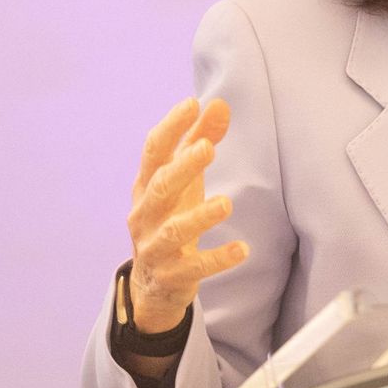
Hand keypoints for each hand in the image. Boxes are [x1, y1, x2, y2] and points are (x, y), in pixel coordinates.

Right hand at [125, 97, 246, 332]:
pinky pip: (194, 267)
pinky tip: (242, 250)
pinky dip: (217, 258)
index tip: (191, 104)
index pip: (154, 152)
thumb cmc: (170, 216)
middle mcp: (145, 215)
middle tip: (208, 148)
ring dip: (199, 217)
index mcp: (147, 185)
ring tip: (226, 204)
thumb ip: (199, 141)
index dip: (170, 127)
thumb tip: (219, 103)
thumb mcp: (184, 180)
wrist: (152, 284)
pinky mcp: (171, 276)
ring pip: (173, 231)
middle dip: (182, 168)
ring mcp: (154, 247)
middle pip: (160, 188)